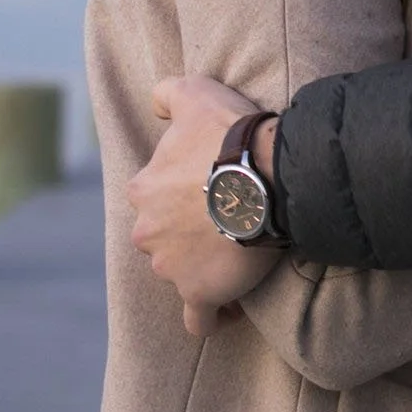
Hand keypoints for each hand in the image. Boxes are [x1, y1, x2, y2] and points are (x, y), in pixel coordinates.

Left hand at [128, 75, 278, 334]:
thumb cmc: (231, 135)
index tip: (212, 191)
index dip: (182, 194)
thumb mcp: (195, 93)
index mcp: (143, 190)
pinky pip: (199, 319)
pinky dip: (210, 317)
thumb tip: (156, 106)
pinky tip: (227, 312)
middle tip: (230, 219)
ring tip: (241, 255)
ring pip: (181, 272)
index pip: (154, 197)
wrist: (267, 176)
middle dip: (190, 232)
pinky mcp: (199, 293)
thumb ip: (167, 93)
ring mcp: (170, 267)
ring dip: (204, 267)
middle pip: (164, 237)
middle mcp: (147, 231)